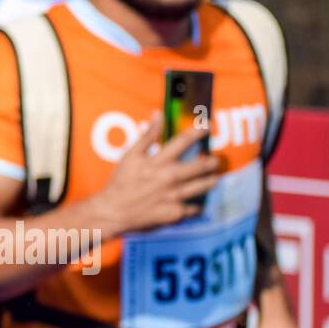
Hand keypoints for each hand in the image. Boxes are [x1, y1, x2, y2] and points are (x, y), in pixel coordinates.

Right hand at [87, 112, 220, 236]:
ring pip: (202, 187)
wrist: (113, 211)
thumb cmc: (120, 181)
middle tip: (215, 160)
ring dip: (210, 181)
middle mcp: (169, 178)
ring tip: (214, 179)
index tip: (207, 126)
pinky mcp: (175, 213)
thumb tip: (158, 115)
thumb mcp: (130, 155)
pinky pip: (194, 208)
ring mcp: (174, 197)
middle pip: (199, 166)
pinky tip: (198, 203)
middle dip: (211, 162)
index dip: (197, 131)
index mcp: (158, 162)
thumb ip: (147, 136)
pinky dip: (198, 205)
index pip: (183, 141)